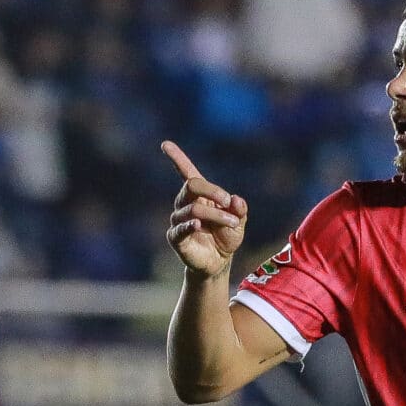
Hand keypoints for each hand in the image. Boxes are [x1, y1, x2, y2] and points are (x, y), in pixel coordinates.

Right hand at [162, 140, 246, 279]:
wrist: (219, 261)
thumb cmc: (226, 236)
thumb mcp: (239, 221)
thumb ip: (240, 210)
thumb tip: (236, 200)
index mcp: (199, 194)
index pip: (186, 172)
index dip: (176, 158)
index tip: (165, 144)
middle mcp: (185, 203)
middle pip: (192, 186)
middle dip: (212, 191)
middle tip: (228, 202)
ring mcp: (178, 220)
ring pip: (194, 209)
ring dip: (216, 215)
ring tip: (232, 223)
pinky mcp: (176, 237)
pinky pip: (180, 228)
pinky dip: (190, 225)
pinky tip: (199, 225)